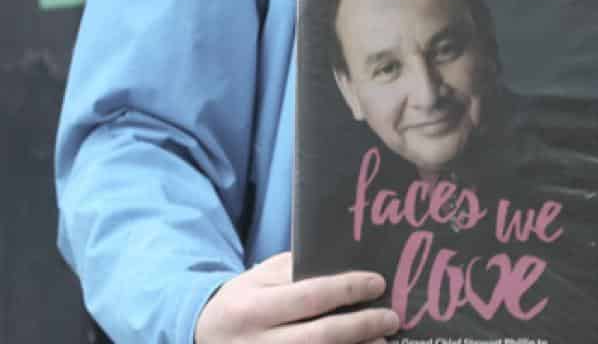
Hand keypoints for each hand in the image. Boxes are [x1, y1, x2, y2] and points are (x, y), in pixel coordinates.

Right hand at [195, 253, 399, 343]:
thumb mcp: (260, 277)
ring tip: (383, 341)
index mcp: (252, 309)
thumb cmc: (244, 300)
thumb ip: (297, 269)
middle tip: (391, 317)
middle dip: (362, 326)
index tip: (377, 284)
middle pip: (321, 337)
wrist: (204, 336)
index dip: (348, 290)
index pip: (310, 297)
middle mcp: (257, 343)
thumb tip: (350, 263)